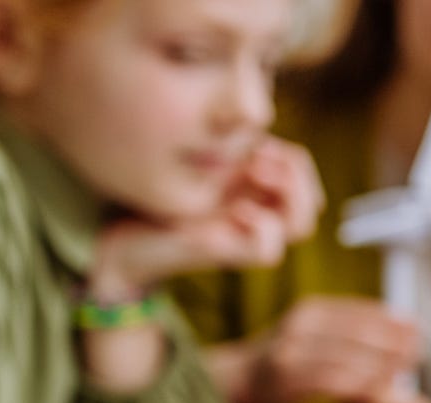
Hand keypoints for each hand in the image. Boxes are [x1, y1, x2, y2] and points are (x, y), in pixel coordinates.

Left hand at [87, 137, 323, 300]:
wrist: (118, 239)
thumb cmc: (152, 196)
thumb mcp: (193, 160)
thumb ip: (226, 146)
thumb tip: (251, 122)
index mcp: (253, 195)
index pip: (303, 177)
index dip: (294, 160)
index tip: (257, 145)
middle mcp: (255, 216)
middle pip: (313, 203)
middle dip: (296, 174)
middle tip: (259, 158)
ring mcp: (243, 236)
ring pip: (301, 226)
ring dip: (288, 195)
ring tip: (254, 174)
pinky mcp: (223, 254)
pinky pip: (269, 250)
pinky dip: (260, 226)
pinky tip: (235, 210)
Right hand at [250, 297, 423, 402]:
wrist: (239, 378)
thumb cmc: (287, 358)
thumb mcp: (314, 332)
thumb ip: (349, 329)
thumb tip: (401, 326)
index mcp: (313, 309)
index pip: (362, 311)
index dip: (394, 320)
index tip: (420, 329)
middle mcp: (302, 324)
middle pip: (360, 331)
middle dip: (394, 341)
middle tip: (420, 352)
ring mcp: (292, 349)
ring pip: (348, 355)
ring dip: (382, 364)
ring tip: (405, 370)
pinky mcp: (287, 376)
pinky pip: (332, 380)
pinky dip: (359, 383)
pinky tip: (377, 387)